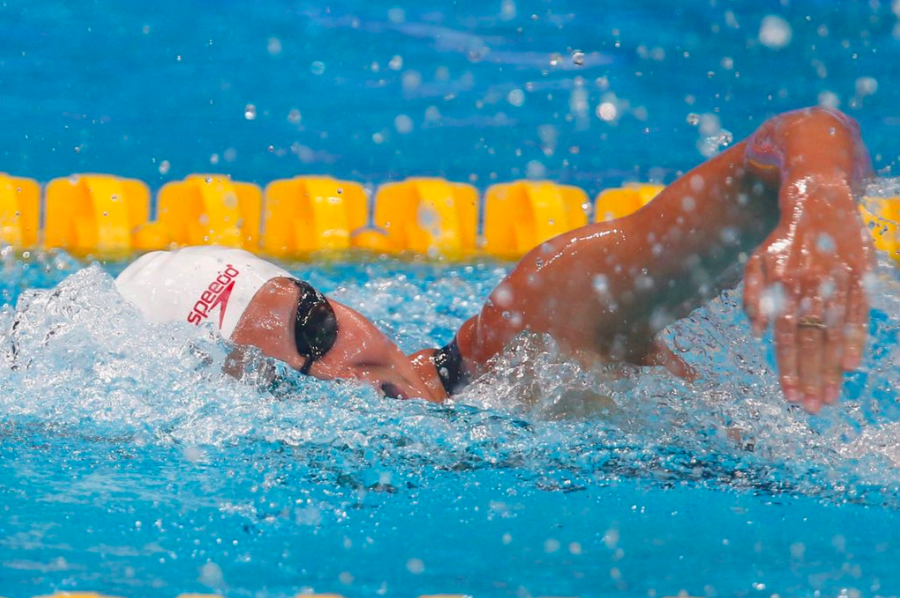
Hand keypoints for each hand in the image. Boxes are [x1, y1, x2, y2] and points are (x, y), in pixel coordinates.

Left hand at [743, 176, 873, 412]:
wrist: (818, 199)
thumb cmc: (783, 239)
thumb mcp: (757, 262)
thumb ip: (752, 296)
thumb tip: (755, 332)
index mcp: (782, 286)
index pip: (784, 336)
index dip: (787, 367)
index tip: (789, 396)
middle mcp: (809, 286)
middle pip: (810, 341)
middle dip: (810, 378)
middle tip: (811, 409)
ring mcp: (836, 282)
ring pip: (834, 332)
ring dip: (832, 368)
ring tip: (830, 398)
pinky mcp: (859, 276)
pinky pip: (858, 313)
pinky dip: (855, 339)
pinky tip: (852, 365)